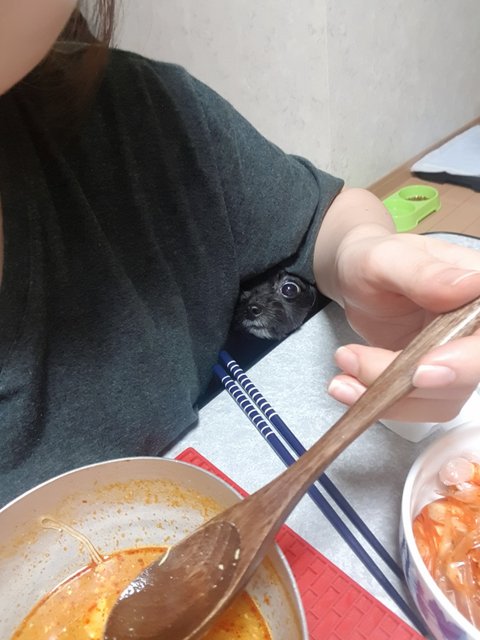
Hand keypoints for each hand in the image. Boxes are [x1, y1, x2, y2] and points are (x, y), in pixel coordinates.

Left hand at [327, 230, 479, 421]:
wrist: (352, 279)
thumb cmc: (373, 259)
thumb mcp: (387, 257)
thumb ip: (424, 273)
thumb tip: (472, 285)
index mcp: (479, 289)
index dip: (468, 359)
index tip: (424, 369)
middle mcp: (476, 329)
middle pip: (471, 373)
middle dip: (415, 383)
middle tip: (360, 366)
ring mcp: (458, 358)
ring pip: (441, 398)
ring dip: (390, 398)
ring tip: (342, 371)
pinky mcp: (433, 380)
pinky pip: (417, 405)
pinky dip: (382, 404)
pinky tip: (346, 386)